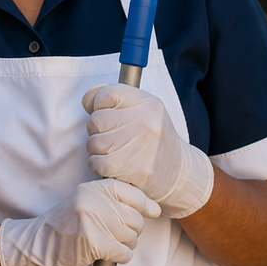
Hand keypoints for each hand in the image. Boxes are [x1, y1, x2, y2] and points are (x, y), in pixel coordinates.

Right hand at [0, 179, 159, 265]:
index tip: (150, 212)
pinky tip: (105, 254)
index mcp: (93, 188)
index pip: (134, 194)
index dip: (146, 206)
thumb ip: (112, 200)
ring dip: (123, 245)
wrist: (35, 244)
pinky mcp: (97, 244)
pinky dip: (119, 258)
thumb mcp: (84, 202)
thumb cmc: (63, 225)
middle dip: (130, 231)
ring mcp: (96, 222)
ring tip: (104, 243)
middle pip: (136, 219)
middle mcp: (95, 201)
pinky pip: (125, 254)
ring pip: (132, 238)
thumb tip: (153, 208)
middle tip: (112, 234)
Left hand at [83, 84, 213, 218]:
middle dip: (96, 130)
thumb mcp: (143, 109)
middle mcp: (146, 121)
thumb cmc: (152, 138)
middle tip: (109, 136)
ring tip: (112, 150)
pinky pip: (97, 163)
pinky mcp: (134, 168)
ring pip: (93, 143)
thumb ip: (115, 98)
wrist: (178, 172)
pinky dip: (98, 165)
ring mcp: (141, 145)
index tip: (104, 113)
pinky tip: (111, 163)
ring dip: (96, 149)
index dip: (96, 104)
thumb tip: (88, 102)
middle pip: (95, 120)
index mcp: (147, 102)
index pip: (106, 94)